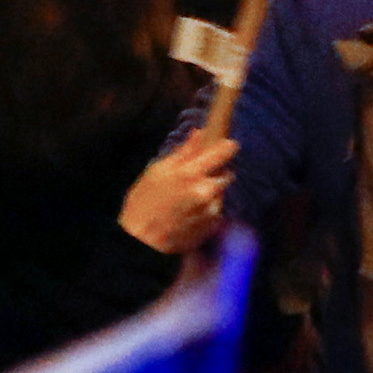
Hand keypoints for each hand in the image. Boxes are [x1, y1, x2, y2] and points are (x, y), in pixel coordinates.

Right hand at [122, 126, 234, 259]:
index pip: (222, 153)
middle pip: (226, 174)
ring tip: (188, 198)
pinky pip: (217, 208)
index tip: (229, 144)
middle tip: (196, 177)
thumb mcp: (157, 171)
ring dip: (211, 191)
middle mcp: (206, 190)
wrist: (143, 240)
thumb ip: (182, 152)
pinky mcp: (214, 223)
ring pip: (221, 192)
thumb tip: (198, 133)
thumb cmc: (143, 202)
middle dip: (216, 173)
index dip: (227, 147)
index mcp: (190, 173)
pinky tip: (189, 211)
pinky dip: (208, 207)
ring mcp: (212, 208)